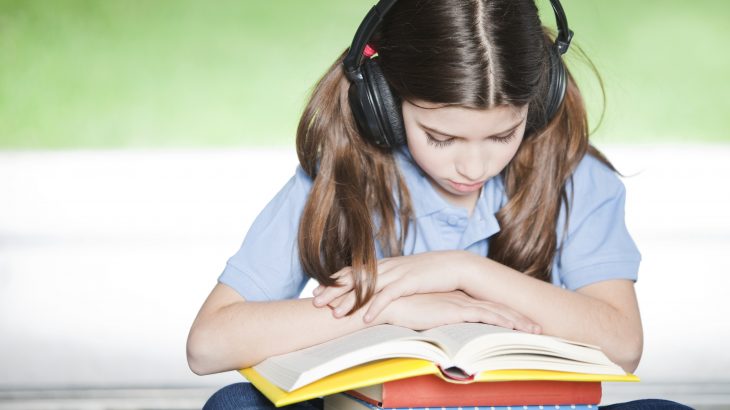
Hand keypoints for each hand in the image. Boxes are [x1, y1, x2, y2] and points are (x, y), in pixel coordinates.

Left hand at [312, 250, 478, 319]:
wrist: (455, 265)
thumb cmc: (430, 273)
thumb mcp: (404, 276)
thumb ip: (388, 280)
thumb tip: (375, 290)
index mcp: (384, 265)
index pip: (353, 271)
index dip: (334, 281)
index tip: (317, 290)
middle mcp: (387, 266)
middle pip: (354, 278)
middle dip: (333, 290)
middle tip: (314, 301)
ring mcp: (398, 273)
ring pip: (367, 287)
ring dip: (349, 301)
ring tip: (334, 314)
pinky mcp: (410, 282)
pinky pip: (388, 296)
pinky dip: (375, 307)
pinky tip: (365, 319)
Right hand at [373, 291, 540, 332]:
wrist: (389, 304)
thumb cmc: (401, 312)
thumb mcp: (424, 316)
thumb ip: (436, 320)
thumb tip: (443, 333)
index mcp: (456, 299)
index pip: (487, 307)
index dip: (506, 315)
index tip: (521, 324)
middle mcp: (462, 299)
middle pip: (498, 308)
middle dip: (519, 319)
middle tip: (538, 329)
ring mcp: (461, 303)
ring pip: (497, 312)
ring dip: (518, 322)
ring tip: (535, 331)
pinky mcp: (457, 310)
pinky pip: (486, 317)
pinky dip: (503, 322)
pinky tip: (516, 328)